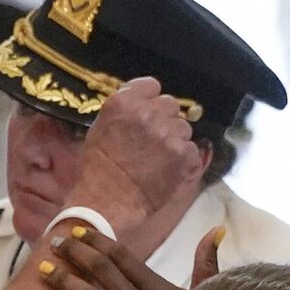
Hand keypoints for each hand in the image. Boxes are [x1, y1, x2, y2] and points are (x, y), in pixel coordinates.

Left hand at [43, 223, 222, 289]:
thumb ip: (206, 262)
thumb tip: (215, 230)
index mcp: (157, 289)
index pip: (122, 258)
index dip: (98, 241)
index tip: (77, 231)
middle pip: (102, 271)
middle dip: (76, 253)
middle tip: (54, 242)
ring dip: (67, 282)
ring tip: (44, 269)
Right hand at [67, 77, 204, 232]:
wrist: (108, 204)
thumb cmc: (98, 170)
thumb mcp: (100, 129)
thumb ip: (124, 111)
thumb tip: (141, 105)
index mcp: (124, 103)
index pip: (151, 85)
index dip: (149, 100)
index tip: (146, 112)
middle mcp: (149, 113)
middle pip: (170, 105)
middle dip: (163, 119)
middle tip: (152, 139)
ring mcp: (169, 134)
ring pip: (183, 127)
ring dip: (174, 139)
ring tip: (159, 158)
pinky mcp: (184, 154)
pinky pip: (191, 149)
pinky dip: (183, 159)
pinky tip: (167, 169)